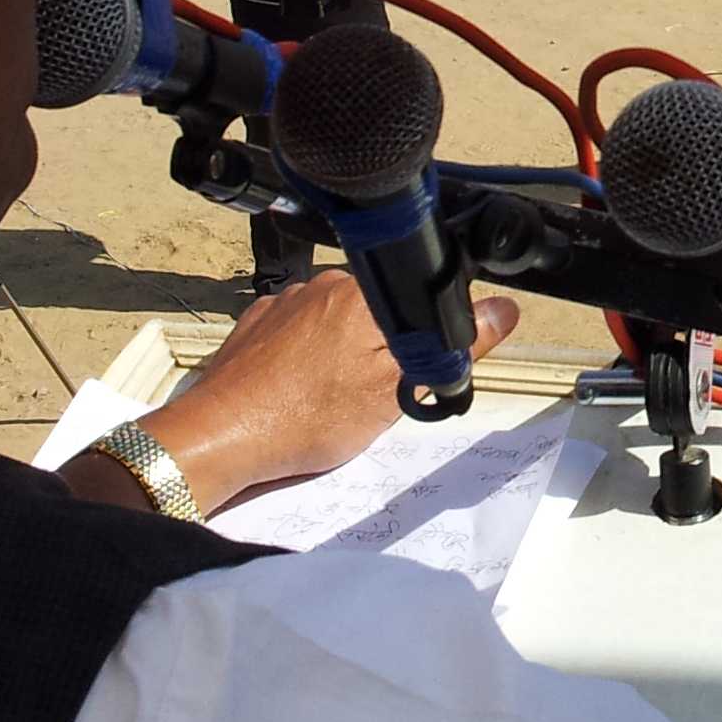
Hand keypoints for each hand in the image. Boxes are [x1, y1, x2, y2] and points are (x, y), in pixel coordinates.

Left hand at [135, 272, 521, 510]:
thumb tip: (503, 310)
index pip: (420, 304)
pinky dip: (305, 365)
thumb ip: (449, 349)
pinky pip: (299, 338)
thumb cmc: (303, 419)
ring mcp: (283, 303)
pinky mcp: (255, 326)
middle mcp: (322, 284)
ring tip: (326, 406)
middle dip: (382, 355)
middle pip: (378, 315)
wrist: (218, 438)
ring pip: (336, 328)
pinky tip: (297, 397)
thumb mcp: (392, 392)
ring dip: (342, 359)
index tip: (411, 380)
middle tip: (368, 403)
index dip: (425, 345)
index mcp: (363, 292)